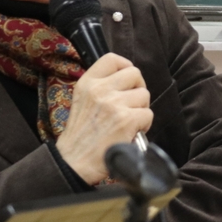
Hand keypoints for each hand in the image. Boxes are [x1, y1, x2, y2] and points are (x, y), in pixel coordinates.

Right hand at [55, 53, 152, 183]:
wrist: (74, 162)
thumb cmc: (81, 136)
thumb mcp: (81, 101)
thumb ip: (100, 87)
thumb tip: (126, 79)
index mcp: (87, 83)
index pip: (113, 59)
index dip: (125, 67)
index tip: (127, 80)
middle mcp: (100, 90)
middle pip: (135, 74)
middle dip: (137, 89)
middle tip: (130, 104)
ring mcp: (114, 104)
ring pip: (144, 95)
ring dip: (141, 109)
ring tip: (128, 121)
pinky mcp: (126, 120)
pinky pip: (148, 114)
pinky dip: (144, 125)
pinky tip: (131, 132)